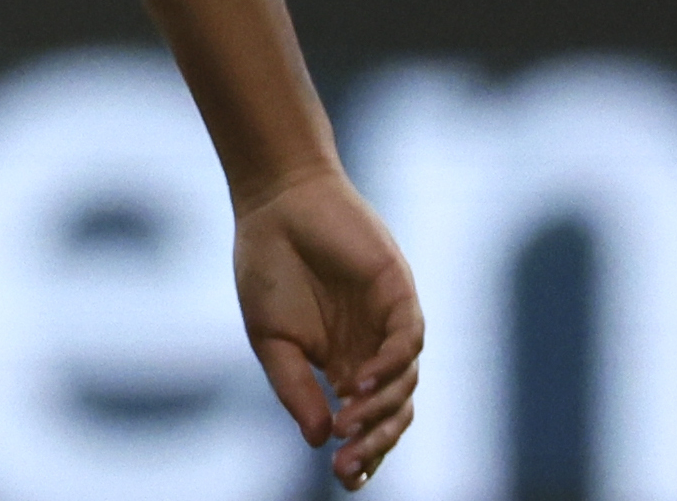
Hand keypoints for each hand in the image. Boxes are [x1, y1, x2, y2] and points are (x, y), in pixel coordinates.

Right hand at [234, 169, 420, 489]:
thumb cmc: (267, 267)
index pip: (366, 421)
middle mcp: (373, 350)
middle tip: (347, 467)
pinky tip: (361, 382)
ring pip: (405, 384)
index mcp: (343, 365)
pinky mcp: (399, 293)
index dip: (362, 454)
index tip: (343, 479)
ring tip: (347, 423)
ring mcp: (389, 323)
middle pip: (393, 412)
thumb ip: (294, 386)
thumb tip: (320, 439)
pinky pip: (409, 340)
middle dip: (374, 444)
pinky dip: (392, 366)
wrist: (275, 203)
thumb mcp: (270, 338)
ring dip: (380, 410)